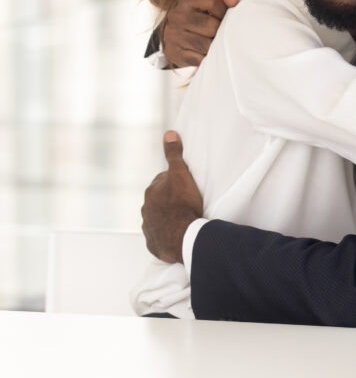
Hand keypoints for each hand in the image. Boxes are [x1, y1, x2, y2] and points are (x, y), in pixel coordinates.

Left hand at [141, 131, 204, 263]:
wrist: (184, 237)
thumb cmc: (183, 205)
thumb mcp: (181, 175)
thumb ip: (174, 155)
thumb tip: (169, 134)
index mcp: (152, 191)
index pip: (162, 181)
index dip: (175, 182)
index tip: (186, 186)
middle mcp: (146, 208)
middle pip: (159, 200)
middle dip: (169, 199)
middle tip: (187, 201)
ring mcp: (149, 226)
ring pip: (157, 218)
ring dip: (167, 217)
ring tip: (184, 218)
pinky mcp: (154, 243)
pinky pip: (159, 236)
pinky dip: (166, 234)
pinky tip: (177, 233)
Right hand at [161, 0, 238, 67]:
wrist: (173, 35)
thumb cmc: (198, 17)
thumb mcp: (208, 4)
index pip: (214, 3)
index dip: (225, 12)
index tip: (225, 18)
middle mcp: (177, 15)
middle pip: (212, 25)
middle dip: (220, 31)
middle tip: (220, 33)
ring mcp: (173, 34)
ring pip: (206, 44)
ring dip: (214, 46)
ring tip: (214, 43)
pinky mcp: (174, 52)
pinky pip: (199, 59)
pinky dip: (205, 58)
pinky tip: (205, 53)